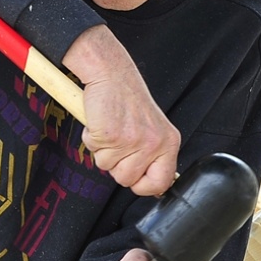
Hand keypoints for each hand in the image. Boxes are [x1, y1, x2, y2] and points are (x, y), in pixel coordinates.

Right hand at [63, 25, 178, 194]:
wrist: (112, 74)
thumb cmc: (128, 101)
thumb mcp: (153, 130)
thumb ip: (154, 157)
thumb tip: (154, 187)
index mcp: (168, 143)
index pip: (161, 184)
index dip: (143, 186)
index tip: (135, 176)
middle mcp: (153, 143)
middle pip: (126, 180)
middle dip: (116, 164)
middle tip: (119, 140)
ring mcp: (131, 140)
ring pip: (107, 167)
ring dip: (103, 150)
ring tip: (111, 128)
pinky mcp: (110, 134)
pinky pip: (93, 150)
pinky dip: (91, 138)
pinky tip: (101, 121)